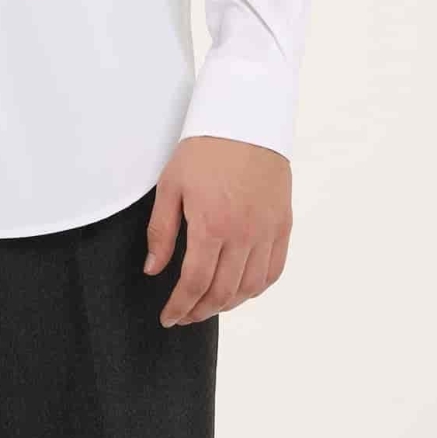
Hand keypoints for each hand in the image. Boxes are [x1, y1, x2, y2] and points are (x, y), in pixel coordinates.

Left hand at [143, 136, 291, 325]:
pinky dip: (256, 288)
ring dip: (227, 304)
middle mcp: (243, 235)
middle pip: (222, 292)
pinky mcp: (282, 225)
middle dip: (200, 311)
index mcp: (212, 225)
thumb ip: (161, 231)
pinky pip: (273, 270)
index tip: (169, 317)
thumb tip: (153, 269)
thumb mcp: (171, 185)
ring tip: (208, 305)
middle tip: (185, 316)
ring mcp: (266, 231)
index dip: (180, 306)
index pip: (194, 283)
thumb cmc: (204, 149)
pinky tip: (241, 290)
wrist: (246, 120)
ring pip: (249, 287)